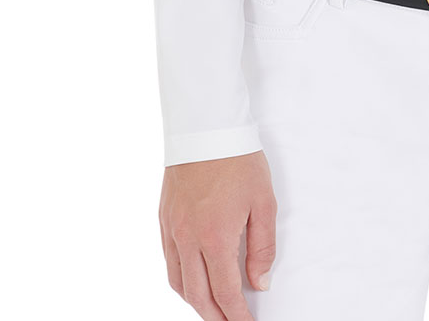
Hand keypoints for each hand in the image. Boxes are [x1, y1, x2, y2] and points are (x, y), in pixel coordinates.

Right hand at [159, 152, 276, 317]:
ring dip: (195, 302)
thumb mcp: (264, 202)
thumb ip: (262, 247)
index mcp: (216, 237)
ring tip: (213, 309)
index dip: (237, 316)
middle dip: (215, 317)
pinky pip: (168, 262)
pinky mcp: (164, 219)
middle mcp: (189, 239)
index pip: (225, 293)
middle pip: (198, 296)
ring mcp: (173, 230)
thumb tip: (260, 282)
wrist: (205, 126)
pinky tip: (192, 280)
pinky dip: (180, 280)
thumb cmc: (238, 160)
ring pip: (178, 283)